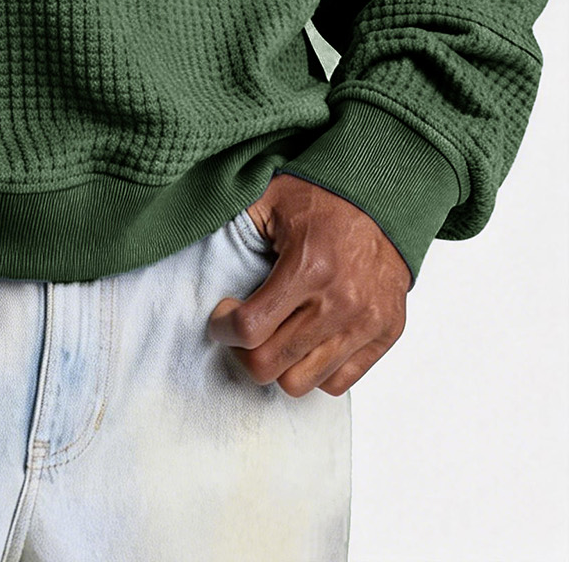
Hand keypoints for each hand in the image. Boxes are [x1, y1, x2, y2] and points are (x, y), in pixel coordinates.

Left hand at [207, 173, 409, 396]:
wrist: (384, 195)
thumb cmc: (321, 197)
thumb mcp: (268, 199)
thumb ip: (233, 227)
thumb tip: (192, 247)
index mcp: (309, 266)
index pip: (250, 328)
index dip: (223, 328)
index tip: (222, 316)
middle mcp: (341, 302)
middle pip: (271, 365)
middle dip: (243, 352)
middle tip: (242, 329)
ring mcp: (366, 322)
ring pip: (302, 383)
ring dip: (278, 364)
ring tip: (274, 336)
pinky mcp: (386, 334)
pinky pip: (338, 383)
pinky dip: (314, 370)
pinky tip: (304, 340)